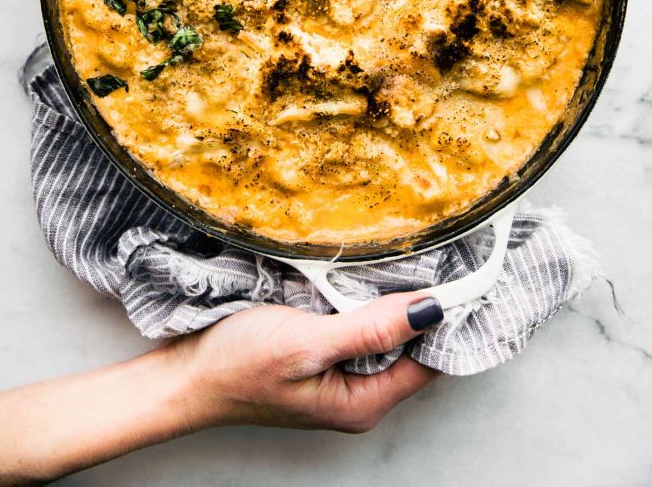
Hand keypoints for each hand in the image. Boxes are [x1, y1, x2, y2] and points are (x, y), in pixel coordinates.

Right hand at [0, 295, 441, 483]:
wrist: (183, 374)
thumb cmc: (237, 365)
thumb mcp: (307, 344)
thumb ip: (370, 330)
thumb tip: (432, 310)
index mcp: (364, 401)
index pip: (432, 358)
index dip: (452, 317)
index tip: (468, 272)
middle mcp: (358, 391)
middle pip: (413, 344)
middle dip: (425, 301)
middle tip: (439, 250)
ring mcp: (338, 373)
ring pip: (384, 329)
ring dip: (391, 295)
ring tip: (408, 251)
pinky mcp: (320, 352)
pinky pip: (357, 322)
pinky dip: (362, 296)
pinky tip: (361, 269)